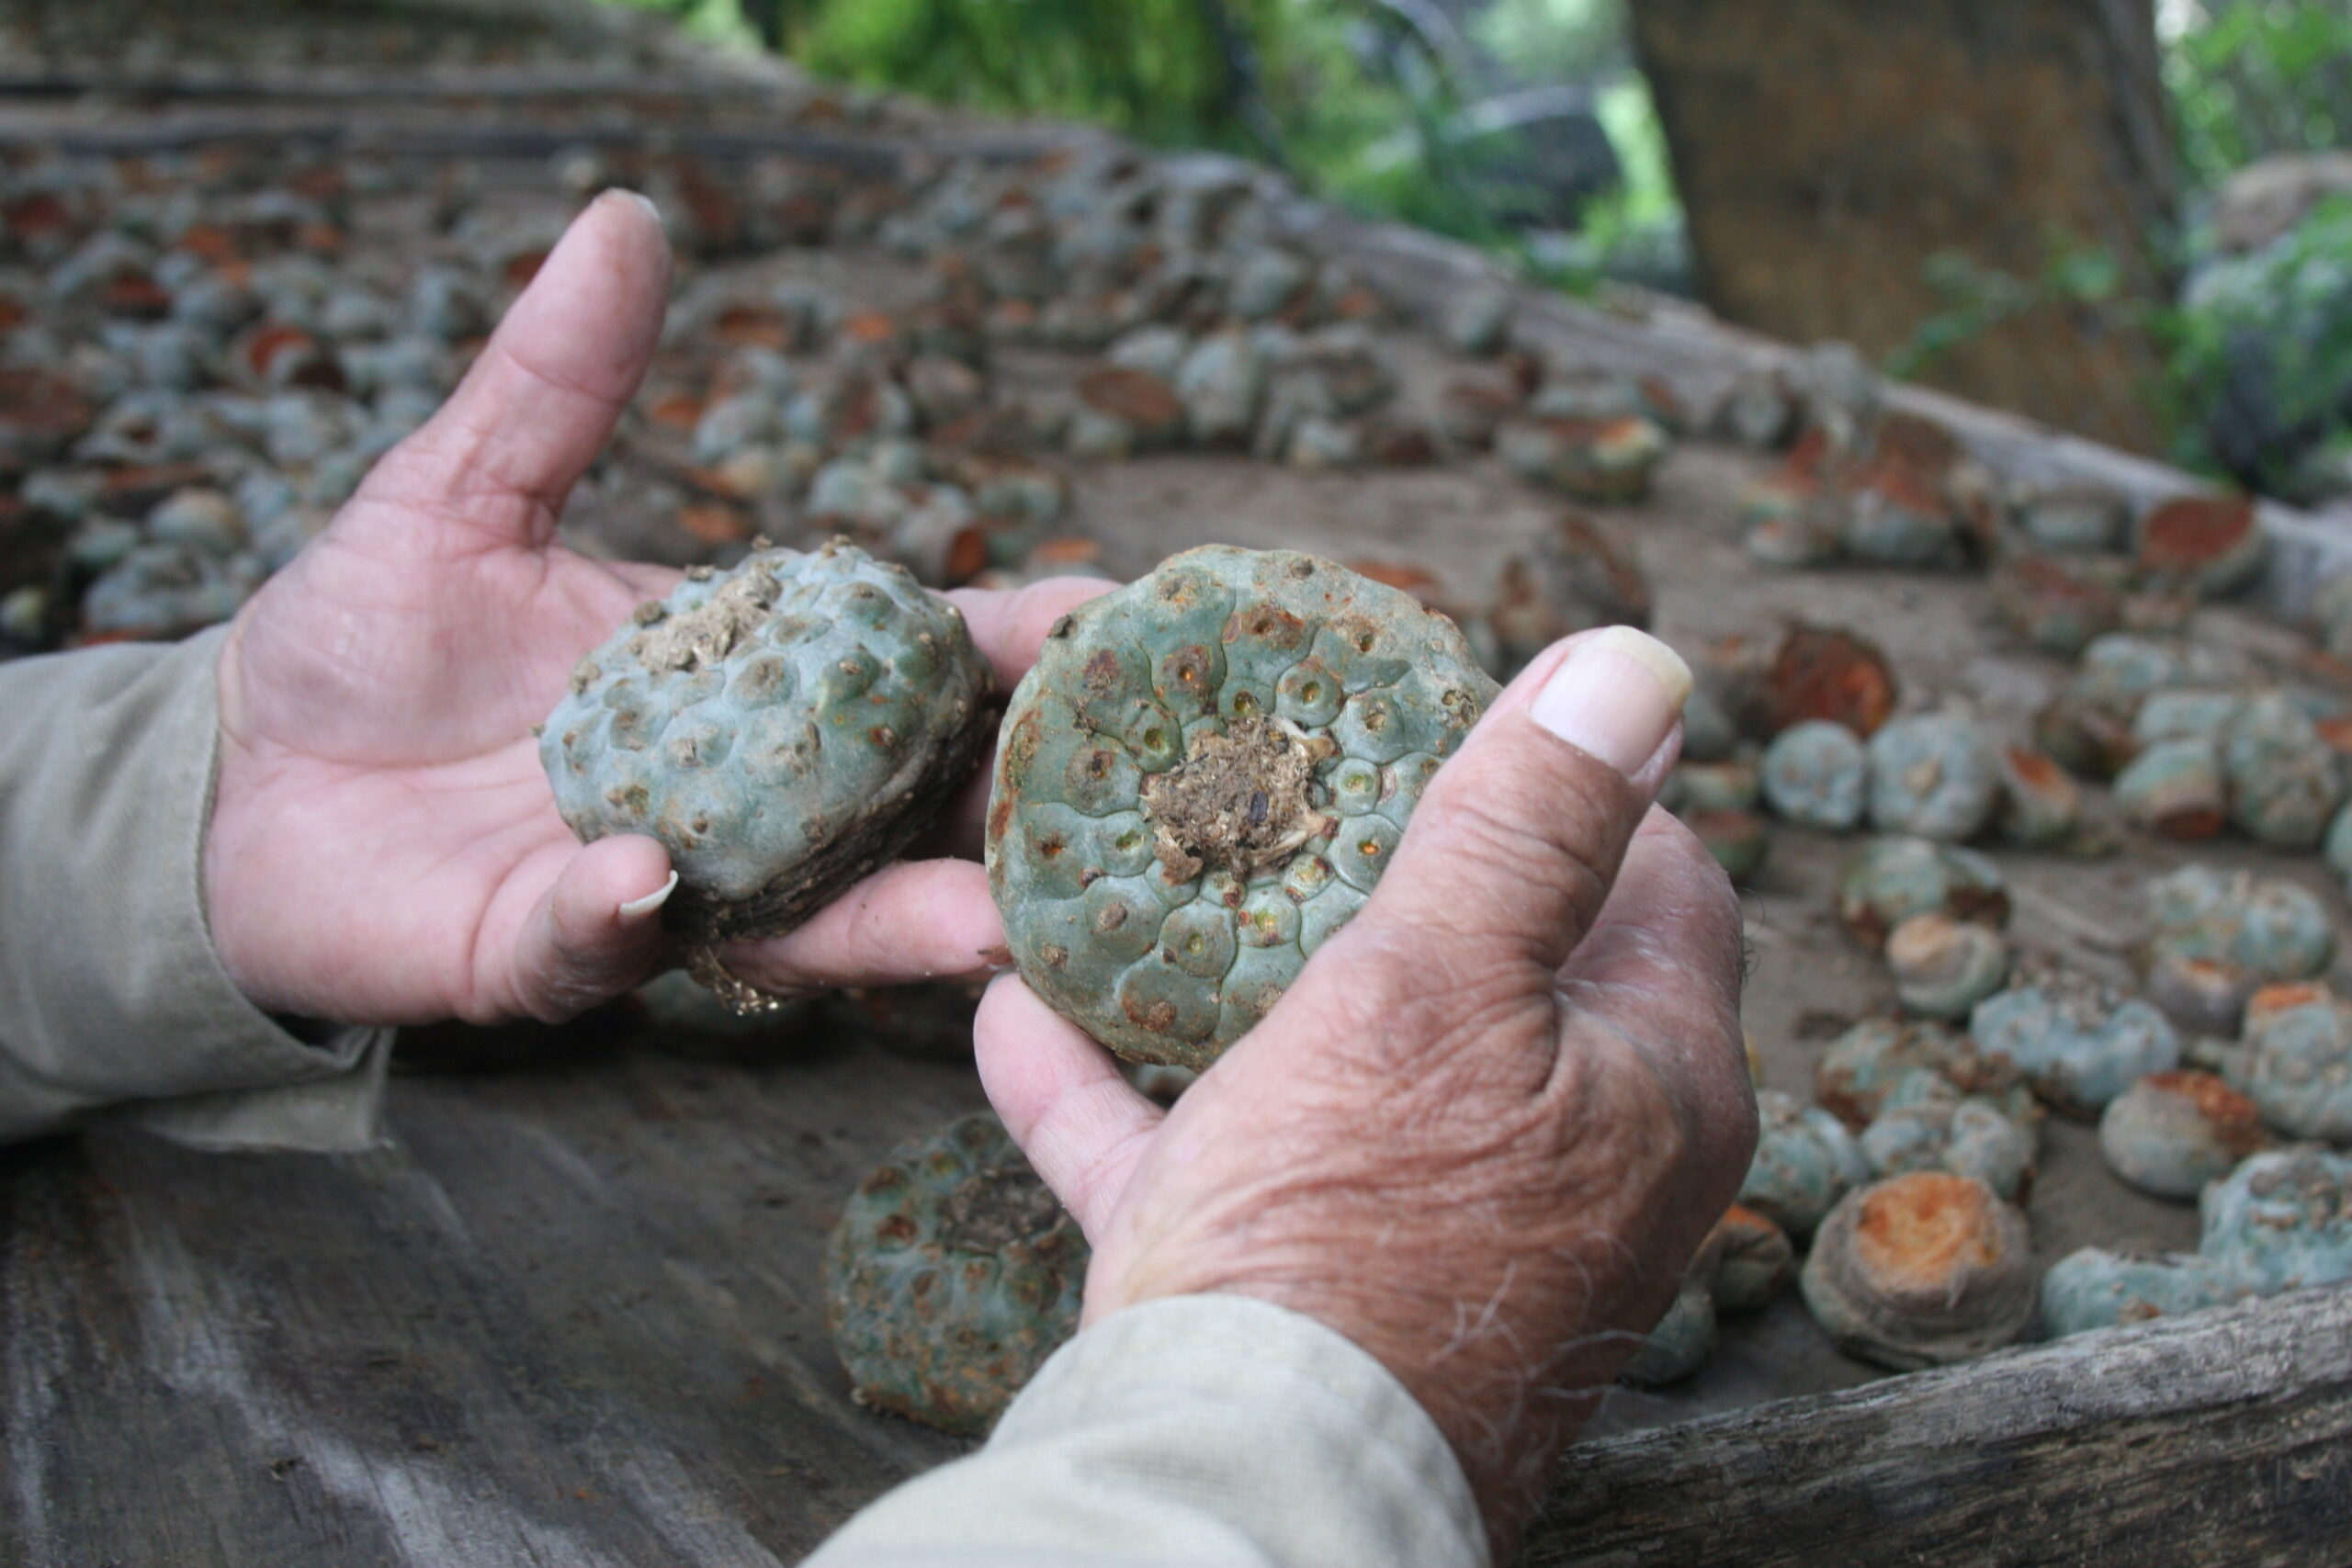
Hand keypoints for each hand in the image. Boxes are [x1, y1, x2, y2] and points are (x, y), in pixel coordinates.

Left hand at [206, 192, 1102, 1026]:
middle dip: (1003, 815)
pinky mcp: (544, 957)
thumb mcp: (461, 492)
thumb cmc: (364, 639)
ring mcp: (655, 889)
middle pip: (902, 815)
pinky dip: (624, 916)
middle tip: (1109, 802)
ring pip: (804, 920)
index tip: (1106, 618)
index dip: (1008, 650)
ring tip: (983, 917)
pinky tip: (644, 877)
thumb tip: (626, 219)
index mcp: (740, 685)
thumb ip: (557, 381)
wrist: (232, 779)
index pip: (904, 668)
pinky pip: (601, 947)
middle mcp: (733, 801)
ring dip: (896, 922)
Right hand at [977, 627, 1755, 1558]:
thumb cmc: (1359, 1231)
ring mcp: (1427, 1237)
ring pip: (1334, 1067)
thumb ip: (1530, 822)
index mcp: (1649, 1083)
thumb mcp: (1440, 985)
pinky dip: (1126, 1100)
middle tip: (1290, 781)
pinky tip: (1022, 1020)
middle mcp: (1564, 1164)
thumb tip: (1643, 661)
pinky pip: (1208, 1164)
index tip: (1449, 725)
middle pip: (1490, 968)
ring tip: (1154, 879)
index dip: (1568, 786)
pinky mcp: (1297, 1297)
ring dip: (1233, 984)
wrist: (1242, 1478)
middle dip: (1381, 874)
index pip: (1659, 880)